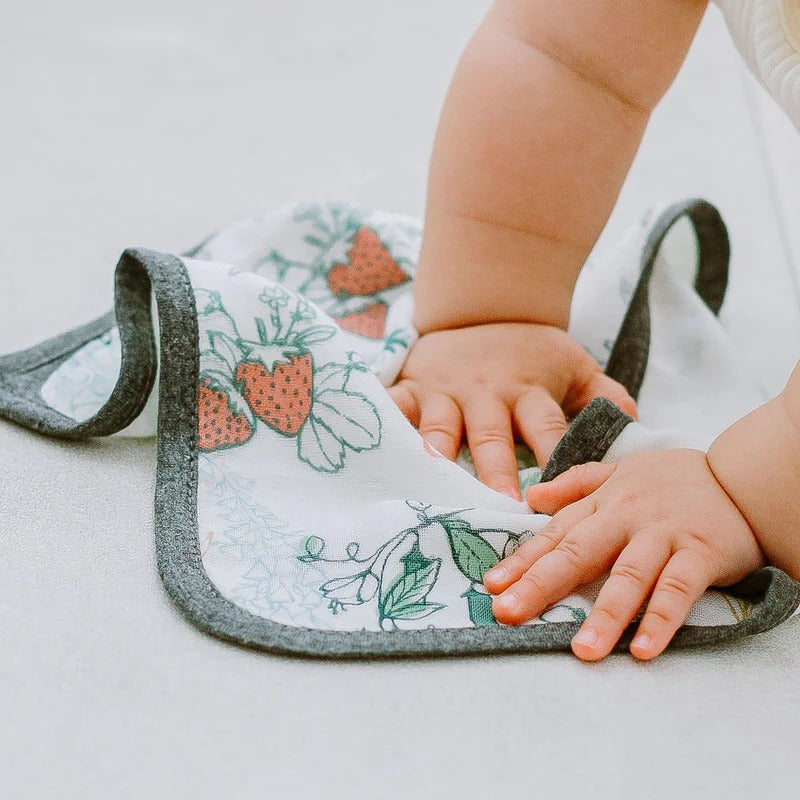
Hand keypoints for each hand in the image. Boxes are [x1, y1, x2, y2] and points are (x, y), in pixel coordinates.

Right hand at [388, 322, 636, 498]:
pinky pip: (394, 405)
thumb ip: (605, 394)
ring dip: (438, 457)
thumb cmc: (532, 350)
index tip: (557, 499)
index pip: (547, 429)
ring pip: (440, 429)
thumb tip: (635, 426)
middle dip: (495, 473)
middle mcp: (487, 394)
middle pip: (492, 437)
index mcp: (529, 391)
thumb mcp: (575, 364)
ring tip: (433, 488)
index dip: (554, 461)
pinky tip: (374, 448)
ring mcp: (445, 391)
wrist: (483, 306)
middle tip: (498, 509)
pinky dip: (383, 423)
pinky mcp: (413, 386)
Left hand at [482, 449, 765, 660]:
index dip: (523, 560)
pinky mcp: (701, 553)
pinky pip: (678, 590)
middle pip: (578, 552)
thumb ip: (575, 485)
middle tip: (507, 614)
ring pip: (628, 576)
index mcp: (604, 502)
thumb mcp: (619, 472)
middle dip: (540, 584)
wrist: (742, 477)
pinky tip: (643, 649)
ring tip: (582, 651)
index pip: (556, 534)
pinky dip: (661, 619)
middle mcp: (627, 517)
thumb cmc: (673, 479)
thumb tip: (531, 497)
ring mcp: (663, 535)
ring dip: (604, 615)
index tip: (492, 586)